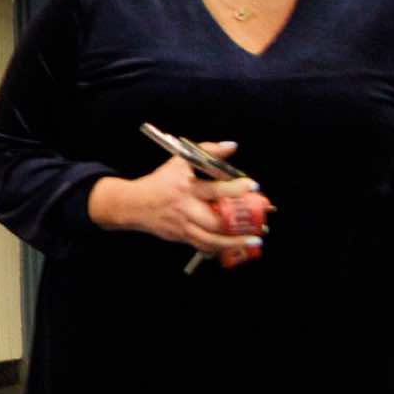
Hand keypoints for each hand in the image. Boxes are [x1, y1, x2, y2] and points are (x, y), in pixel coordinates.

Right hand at [86, 141, 268, 259]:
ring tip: (254, 240)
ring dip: (235, 242)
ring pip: (212, 239)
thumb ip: (207, 152)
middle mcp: (185, 209)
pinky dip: (221, 247)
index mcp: (186, 187)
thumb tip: (232, 146)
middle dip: (240, 223)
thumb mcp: (179, 162)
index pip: (214, 188)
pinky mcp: (181, 237)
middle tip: (261, 221)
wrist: (133, 205)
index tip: (253, 185)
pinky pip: (204, 246)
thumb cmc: (160, 182)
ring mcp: (183, 226)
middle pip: (215, 220)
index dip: (235, 188)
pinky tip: (235, 246)